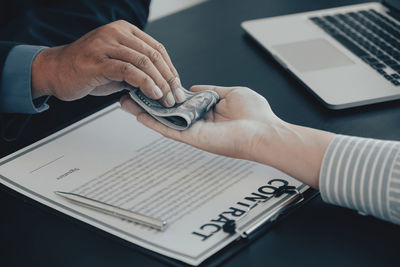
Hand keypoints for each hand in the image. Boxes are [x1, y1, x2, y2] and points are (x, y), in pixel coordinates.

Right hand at [32, 20, 185, 106]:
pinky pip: (128, 71)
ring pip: (144, 62)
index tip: (177, 86)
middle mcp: (115, 33)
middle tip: (175, 96)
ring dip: (159, 83)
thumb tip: (162, 85)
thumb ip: (137, 70)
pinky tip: (153, 94)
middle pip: (153, 55)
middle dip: (169, 78)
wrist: (56, 72)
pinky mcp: (97, 61)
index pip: (157, 48)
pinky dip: (145, 83)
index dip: (170, 68)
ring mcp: (105, 45)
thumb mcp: (117, 66)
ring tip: (166, 99)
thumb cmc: (86, 70)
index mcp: (123, 30)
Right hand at [121, 85, 278, 160]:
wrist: (264, 132)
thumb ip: (210, 90)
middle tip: (132, 94)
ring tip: (127, 102)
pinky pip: (169, 129)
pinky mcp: (192, 138)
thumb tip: (194, 87)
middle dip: (149, 103)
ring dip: (145, 111)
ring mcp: (194, 130)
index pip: (181, 101)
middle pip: (168, 111)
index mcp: (208, 110)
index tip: (152, 85)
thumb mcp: (231, 93)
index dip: (166, 93)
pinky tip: (139, 113)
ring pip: (164, 120)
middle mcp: (198, 121)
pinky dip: (153, 122)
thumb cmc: (255, 114)